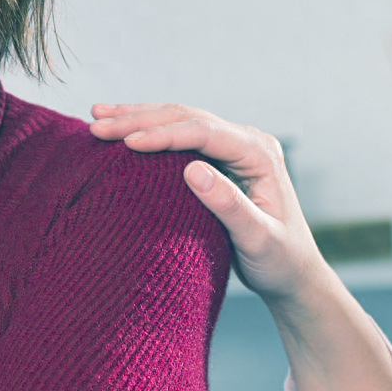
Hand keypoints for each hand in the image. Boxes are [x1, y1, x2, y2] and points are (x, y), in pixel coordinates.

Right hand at [89, 103, 330, 303]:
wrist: (293, 274)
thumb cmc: (280, 261)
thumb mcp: (257, 240)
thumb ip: (228, 205)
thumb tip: (192, 169)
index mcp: (259, 154)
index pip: (204, 132)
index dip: (163, 134)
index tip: (126, 143)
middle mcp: (247, 142)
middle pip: (187, 119)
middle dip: (140, 120)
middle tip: (98, 124)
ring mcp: (233, 148)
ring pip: (180, 121)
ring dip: (138, 119)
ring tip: (98, 117)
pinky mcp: (220, 160)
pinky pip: (180, 137)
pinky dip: (149, 132)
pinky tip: (121, 131)